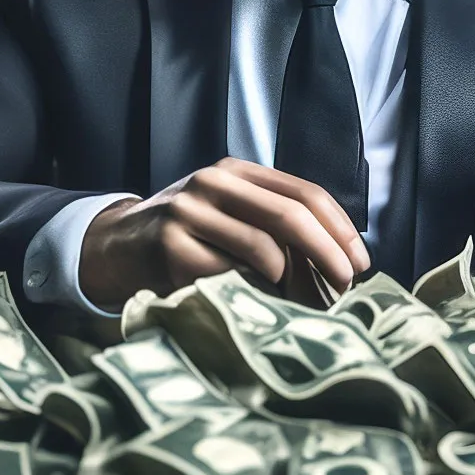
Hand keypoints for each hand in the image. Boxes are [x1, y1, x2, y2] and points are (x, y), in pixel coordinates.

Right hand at [78, 157, 370, 310]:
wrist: (116, 246)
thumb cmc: (188, 235)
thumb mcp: (229, 213)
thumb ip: (273, 222)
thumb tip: (338, 259)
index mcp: (237, 171)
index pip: (303, 192)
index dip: (338, 227)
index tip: (359, 262)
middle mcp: (214, 182)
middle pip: (289, 215)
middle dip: (327, 254)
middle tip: (345, 286)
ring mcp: (189, 212)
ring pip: (262, 249)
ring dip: (291, 283)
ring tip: (301, 303)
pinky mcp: (169, 246)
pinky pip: (228, 275)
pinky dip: (250, 292)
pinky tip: (254, 302)